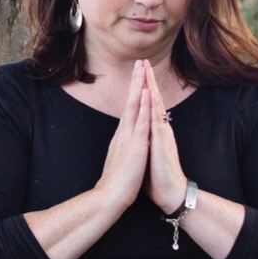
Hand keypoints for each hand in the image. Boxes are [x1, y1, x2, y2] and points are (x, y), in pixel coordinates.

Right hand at [94, 60, 154, 213]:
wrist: (110, 196)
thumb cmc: (117, 182)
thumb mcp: (121, 159)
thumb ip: (123, 147)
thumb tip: (124, 141)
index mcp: (123, 136)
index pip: (129, 109)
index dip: (133, 91)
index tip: (137, 76)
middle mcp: (124, 132)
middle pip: (131, 101)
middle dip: (135, 81)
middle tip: (139, 62)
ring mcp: (129, 137)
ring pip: (135, 107)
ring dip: (139, 87)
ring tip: (142, 69)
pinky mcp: (136, 146)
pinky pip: (141, 122)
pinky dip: (144, 107)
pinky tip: (147, 94)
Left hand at [145, 69, 187, 214]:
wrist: (170, 193)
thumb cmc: (158, 177)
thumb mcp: (148, 154)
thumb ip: (145, 142)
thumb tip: (139, 136)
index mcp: (154, 132)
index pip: (149, 106)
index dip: (144, 89)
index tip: (139, 74)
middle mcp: (160, 129)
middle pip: (154, 100)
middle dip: (148, 80)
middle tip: (144, 62)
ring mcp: (162, 134)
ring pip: (156, 105)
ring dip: (152, 87)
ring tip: (147, 70)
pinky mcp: (162, 143)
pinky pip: (157, 120)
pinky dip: (153, 106)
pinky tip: (151, 94)